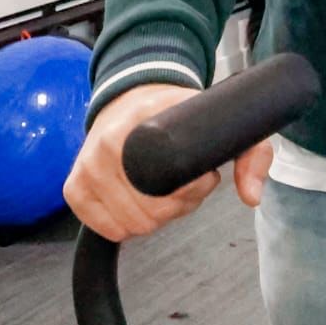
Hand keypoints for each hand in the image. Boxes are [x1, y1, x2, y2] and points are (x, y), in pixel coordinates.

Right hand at [63, 83, 275, 241]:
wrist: (132, 96)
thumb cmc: (176, 113)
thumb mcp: (221, 122)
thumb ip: (252, 155)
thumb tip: (251, 196)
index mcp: (141, 120)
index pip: (170, 186)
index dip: (192, 191)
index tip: (205, 175)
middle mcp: (105, 142)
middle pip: (150, 213)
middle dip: (177, 207)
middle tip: (184, 183)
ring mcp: (85, 165)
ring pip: (130, 224)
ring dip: (153, 217)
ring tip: (163, 189)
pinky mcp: (74, 186)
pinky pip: (105, 229)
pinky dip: (125, 224)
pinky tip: (137, 200)